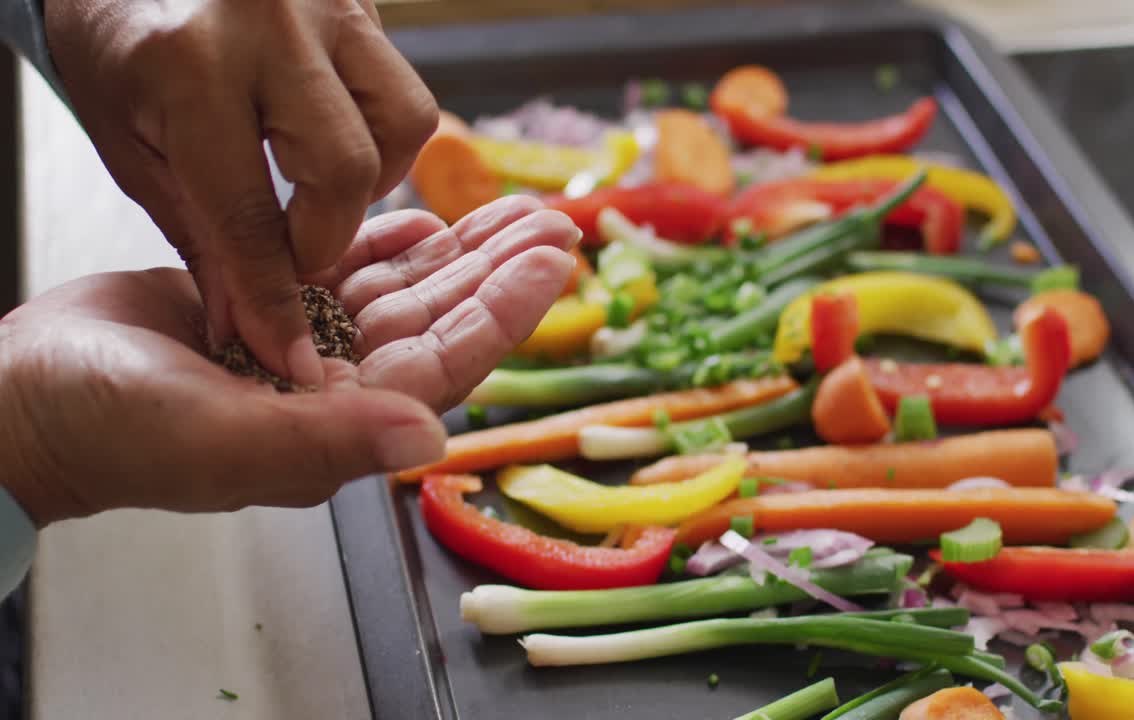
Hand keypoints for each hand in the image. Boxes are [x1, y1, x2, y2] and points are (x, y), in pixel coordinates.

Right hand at [0, 198, 577, 526]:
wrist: (23, 399)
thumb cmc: (103, 429)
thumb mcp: (213, 437)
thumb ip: (322, 441)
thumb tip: (425, 441)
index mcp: (336, 424)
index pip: (445, 362)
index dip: (505, 309)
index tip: (553, 260)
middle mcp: (333, 389)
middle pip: (439, 319)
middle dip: (497, 269)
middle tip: (553, 221)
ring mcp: (302, 348)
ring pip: (402, 292)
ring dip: (456, 251)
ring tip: (510, 211)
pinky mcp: (266, 308)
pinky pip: (344, 271)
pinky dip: (386, 244)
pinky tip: (425, 220)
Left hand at [44, 0, 437, 386]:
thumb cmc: (118, 44)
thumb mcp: (129, 145)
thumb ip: (200, 236)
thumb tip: (249, 325)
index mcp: (189, 67)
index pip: (248, 215)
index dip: (272, 296)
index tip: (291, 350)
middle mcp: (268, 26)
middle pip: (346, 170)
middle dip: (327, 235)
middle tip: (297, 253)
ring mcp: (326, 5)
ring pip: (402, 123)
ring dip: (373, 178)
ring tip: (321, 187)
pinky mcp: (360, 3)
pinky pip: (401, 91)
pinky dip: (379, 135)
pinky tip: (331, 141)